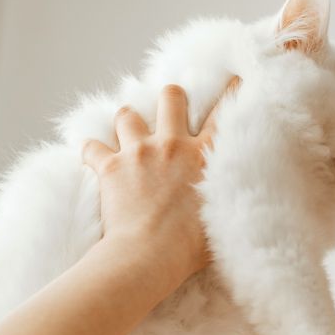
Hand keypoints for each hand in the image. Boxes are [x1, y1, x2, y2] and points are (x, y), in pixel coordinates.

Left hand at [82, 79, 238, 281]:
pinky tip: (92, 156)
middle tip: (169, 108)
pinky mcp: (109, 166)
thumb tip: (244, 202)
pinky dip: (91, 151)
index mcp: (204, 155)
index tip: (233, 78)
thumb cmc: (189, 247)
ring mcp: (138, 152)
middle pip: (171, 97)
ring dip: (127, 122)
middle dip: (170, 98)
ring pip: (127, 114)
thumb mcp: (223, 218)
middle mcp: (172, 144)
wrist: (149, 255)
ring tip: (127, 132)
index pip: (224, 112)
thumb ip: (229, 199)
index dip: (231, 91)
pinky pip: (91, 147)